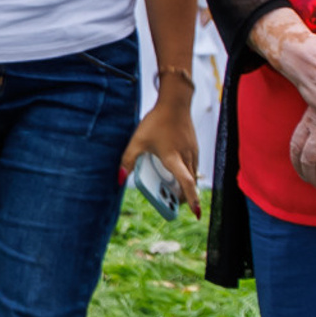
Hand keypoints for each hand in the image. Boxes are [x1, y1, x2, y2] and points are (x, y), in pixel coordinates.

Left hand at [119, 92, 201, 216]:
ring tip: (172, 191)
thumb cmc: (156, 122)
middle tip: (172, 204)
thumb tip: (119, 179)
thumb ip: (128, 160)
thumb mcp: (137, 141)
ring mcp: (193, 152)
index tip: (196, 213)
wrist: (175, 103)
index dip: (192, 199)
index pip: (186, 183)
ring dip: (186, 185)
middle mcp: (187, 157)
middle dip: (184, 196)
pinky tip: (177, 172)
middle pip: (190, 183)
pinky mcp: (194, 147)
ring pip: (193, 175)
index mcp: (174, 159)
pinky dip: (188, 174)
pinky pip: (194, 166)